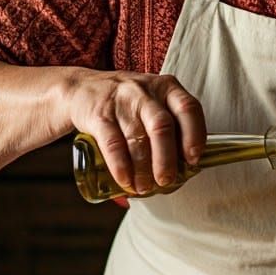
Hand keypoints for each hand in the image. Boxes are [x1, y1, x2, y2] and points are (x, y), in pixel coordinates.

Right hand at [68, 70, 206, 194]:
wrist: (81, 88)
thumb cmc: (128, 102)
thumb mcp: (154, 100)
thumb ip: (173, 123)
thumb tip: (188, 165)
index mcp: (167, 87)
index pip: (188, 108)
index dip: (194, 135)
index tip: (193, 159)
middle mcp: (145, 92)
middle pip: (162, 126)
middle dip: (166, 159)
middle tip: (166, 180)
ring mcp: (121, 102)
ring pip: (137, 138)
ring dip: (142, 169)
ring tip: (144, 187)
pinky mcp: (99, 114)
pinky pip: (112, 143)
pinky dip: (120, 166)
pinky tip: (125, 180)